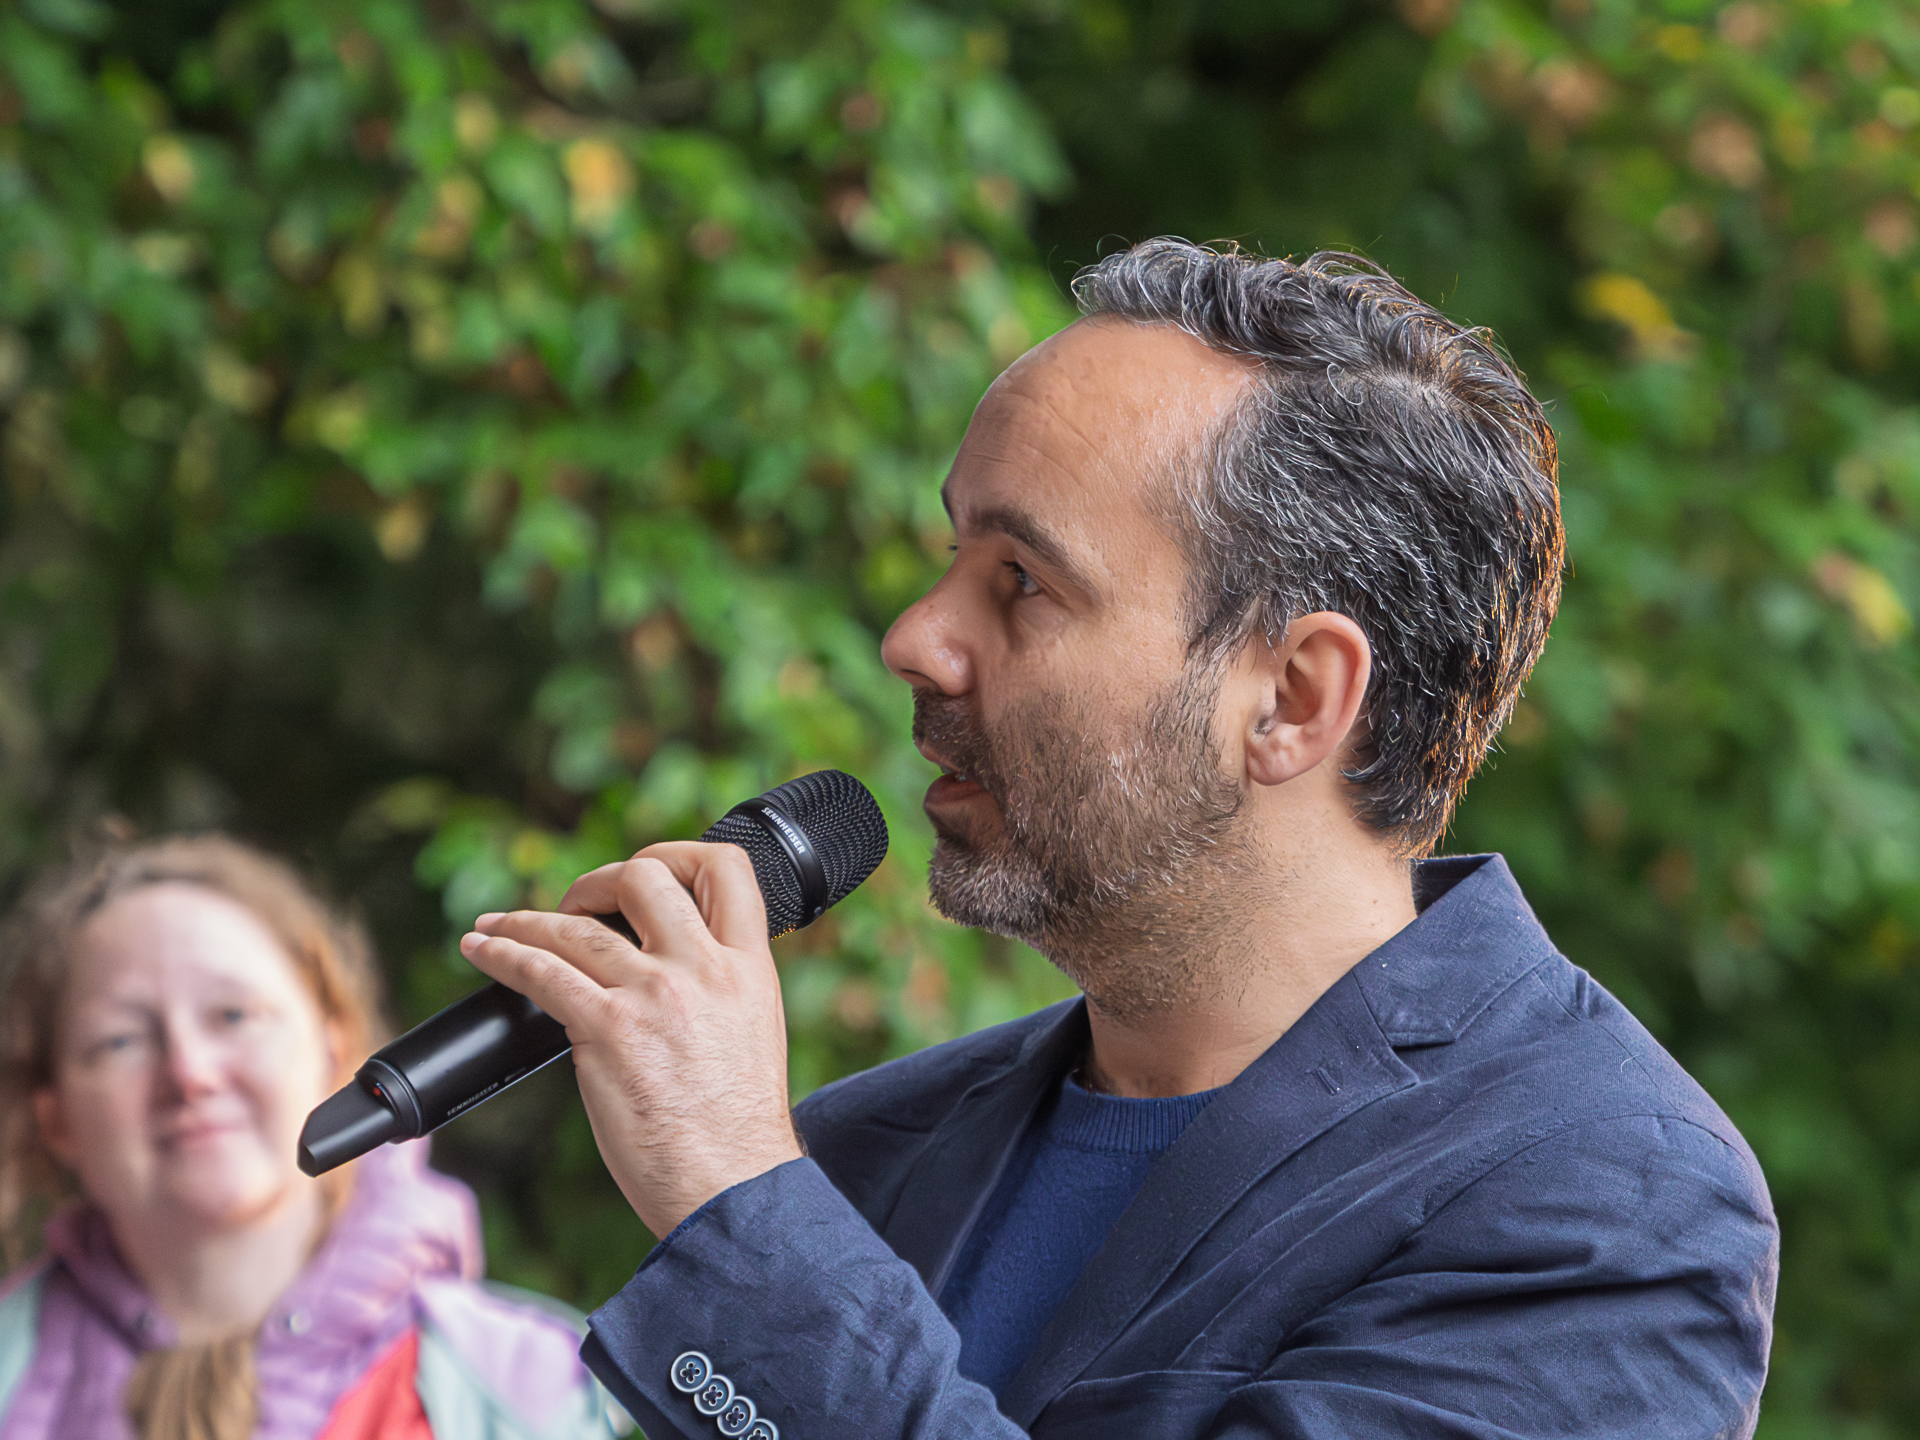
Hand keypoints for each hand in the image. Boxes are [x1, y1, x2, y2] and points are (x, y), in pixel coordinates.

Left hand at [458, 842, 803, 1237]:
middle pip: (646, 877)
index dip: (680, 854)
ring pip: (580, 926)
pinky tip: (483, 951)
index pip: (726, 869)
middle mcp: (705, 969)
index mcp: (750, 967)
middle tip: (574, 907)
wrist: (732, 1188)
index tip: (648, 872)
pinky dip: (503, 955)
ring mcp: (656, 995)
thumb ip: (714, 991)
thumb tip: (657, 975)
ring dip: (528, 919)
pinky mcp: (609, 1030)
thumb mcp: (751, 1035)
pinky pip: (541, 972)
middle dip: (599, 880)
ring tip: (499, 927)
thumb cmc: (737, 1133)